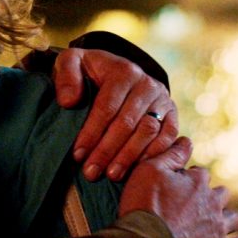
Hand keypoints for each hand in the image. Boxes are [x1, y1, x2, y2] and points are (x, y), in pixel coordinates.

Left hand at [52, 48, 178, 180]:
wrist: (114, 70)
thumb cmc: (88, 71)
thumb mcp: (70, 62)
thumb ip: (66, 76)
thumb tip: (69, 102)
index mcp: (123, 71)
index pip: (107, 107)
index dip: (92, 132)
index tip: (77, 154)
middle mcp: (147, 84)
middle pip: (127, 123)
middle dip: (107, 150)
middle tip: (91, 172)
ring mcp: (162, 99)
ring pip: (148, 132)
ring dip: (129, 157)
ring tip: (111, 175)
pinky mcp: (171, 114)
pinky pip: (167, 137)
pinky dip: (152, 155)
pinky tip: (135, 170)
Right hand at [118, 137, 237, 237]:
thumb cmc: (144, 205)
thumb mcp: (148, 171)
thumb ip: (170, 154)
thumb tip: (187, 140)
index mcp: (197, 182)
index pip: (199, 174)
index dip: (188, 179)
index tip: (176, 186)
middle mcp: (213, 202)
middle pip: (220, 194)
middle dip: (211, 196)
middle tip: (195, 205)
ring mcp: (219, 228)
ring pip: (234, 218)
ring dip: (229, 216)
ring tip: (222, 220)